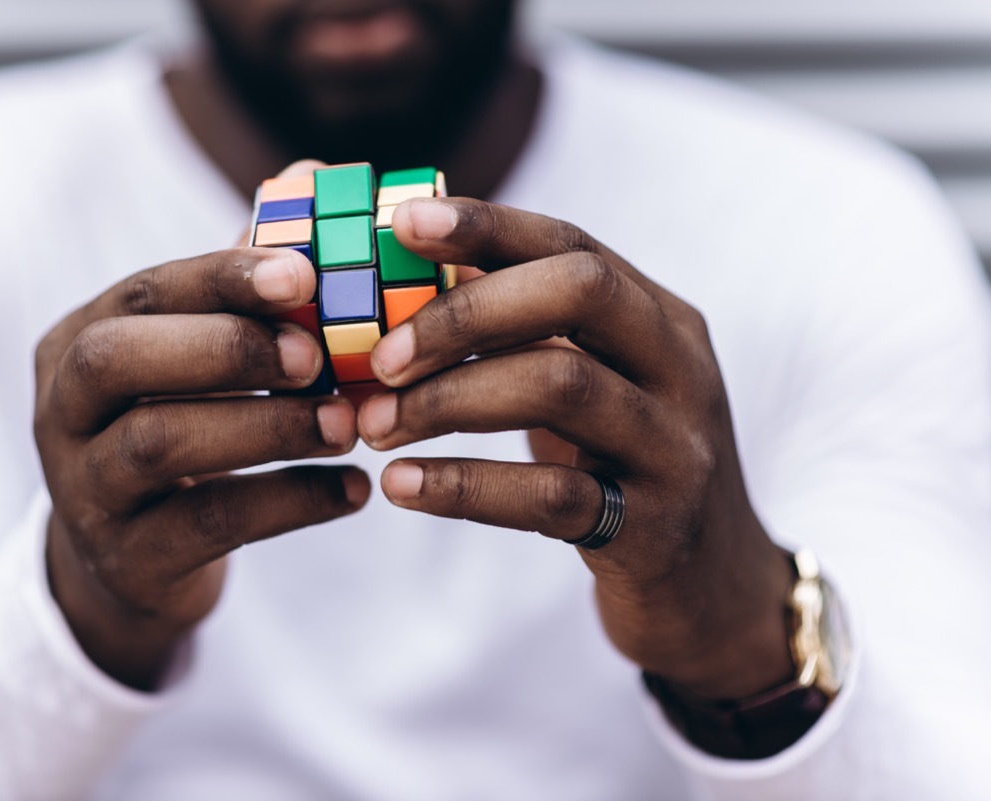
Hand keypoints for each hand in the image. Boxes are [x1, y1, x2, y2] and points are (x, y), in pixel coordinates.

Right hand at [34, 243, 368, 689]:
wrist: (131, 562)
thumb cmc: (182, 429)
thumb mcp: (195, 360)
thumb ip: (245, 281)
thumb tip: (314, 173)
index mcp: (78, 341)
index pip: (142, 293)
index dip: (221, 279)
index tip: (304, 276)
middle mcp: (61, 409)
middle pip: (117, 359)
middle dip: (225, 346)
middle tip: (319, 356)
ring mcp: (83, 489)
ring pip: (160, 443)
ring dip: (267, 425)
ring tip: (350, 423)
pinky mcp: (126, 558)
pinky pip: (208, 524)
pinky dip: (290, 502)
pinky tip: (353, 491)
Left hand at [356, 198, 794, 699]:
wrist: (712, 591)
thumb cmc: (623, 469)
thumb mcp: (593, 388)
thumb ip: (529, 333)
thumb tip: (417, 272)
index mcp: (661, 318)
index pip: (573, 244)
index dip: (486, 226)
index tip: (402, 223)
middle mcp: (681, 368)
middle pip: (579, 292)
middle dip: (464, 312)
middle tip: (381, 356)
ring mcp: (675, 447)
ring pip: (561, 386)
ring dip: (449, 399)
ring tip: (374, 425)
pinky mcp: (654, 528)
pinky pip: (550, 496)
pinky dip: (463, 486)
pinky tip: (400, 487)